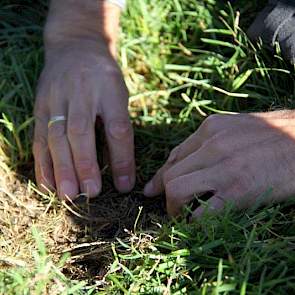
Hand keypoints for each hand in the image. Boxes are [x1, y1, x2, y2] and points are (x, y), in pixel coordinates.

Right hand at [33, 40, 135, 199]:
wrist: (76, 46)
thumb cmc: (104, 78)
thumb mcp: (119, 94)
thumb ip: (119, 125)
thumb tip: (121, 169)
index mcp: (109, 89)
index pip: (117, 127)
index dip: (121, 158)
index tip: (125, 185)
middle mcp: (81, 92)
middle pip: (81, 132)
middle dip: (85, 165)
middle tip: (91, 194)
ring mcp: (57, 97)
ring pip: (57, 136)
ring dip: (62, 168)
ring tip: (68, 195)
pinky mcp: (41, 105)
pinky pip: (39, 136)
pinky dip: (43, 163)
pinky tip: (48, 184)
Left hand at [144, 111, 294, 216]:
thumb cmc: (275, 137)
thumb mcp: (237, 129)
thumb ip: (210, 142)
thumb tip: (186, 160)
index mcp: (211, 128)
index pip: (174, 156)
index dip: (160, 176)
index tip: (152, 191)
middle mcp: (213, 144)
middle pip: (170, 174)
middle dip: (165, 195)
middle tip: (174, 207)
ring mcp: (224, 167)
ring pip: (175, 190)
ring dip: (174, 208)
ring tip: (183, 216)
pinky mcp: (239, 190)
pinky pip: (201, 213)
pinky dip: (194, 222)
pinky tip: (200, 224)